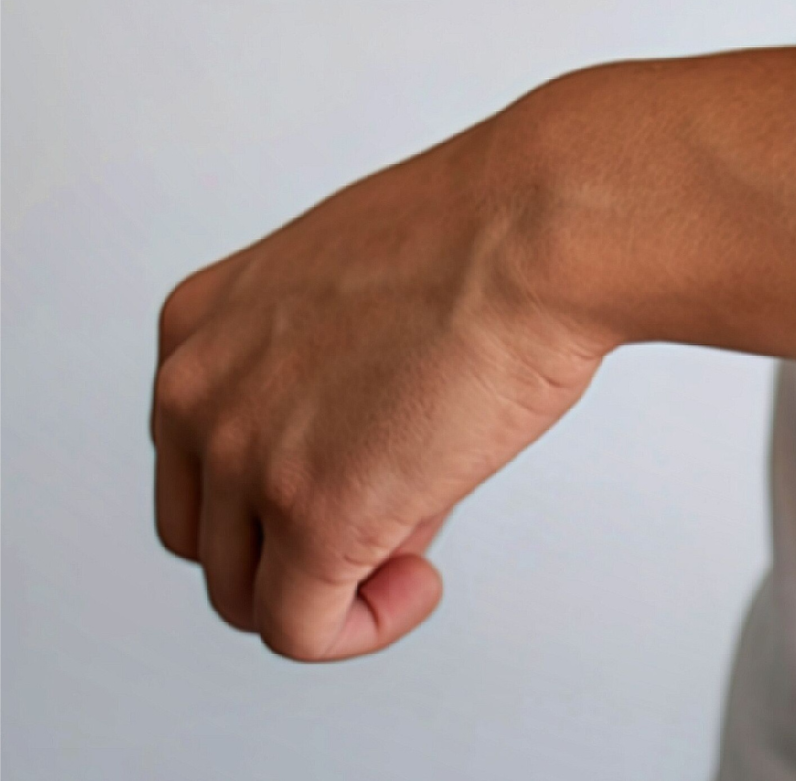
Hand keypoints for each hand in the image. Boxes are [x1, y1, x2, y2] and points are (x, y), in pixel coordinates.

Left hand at [150, 116, 602, 659]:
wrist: (539, 226)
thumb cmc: (486, 233)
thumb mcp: (353, 285)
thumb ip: (314, 377)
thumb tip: (359, 485)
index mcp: (198, 326)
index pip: (195, 461)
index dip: (280, 486)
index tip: (362, 465)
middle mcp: (197, 392)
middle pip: (210, 539)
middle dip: (296, 543)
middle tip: (398, 502)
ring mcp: (249, 458)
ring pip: (249, 595)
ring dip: (336, 584)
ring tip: (422, 528)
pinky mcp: (314, 518)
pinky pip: (306, 631)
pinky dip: (364, 625)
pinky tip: (422, 583)